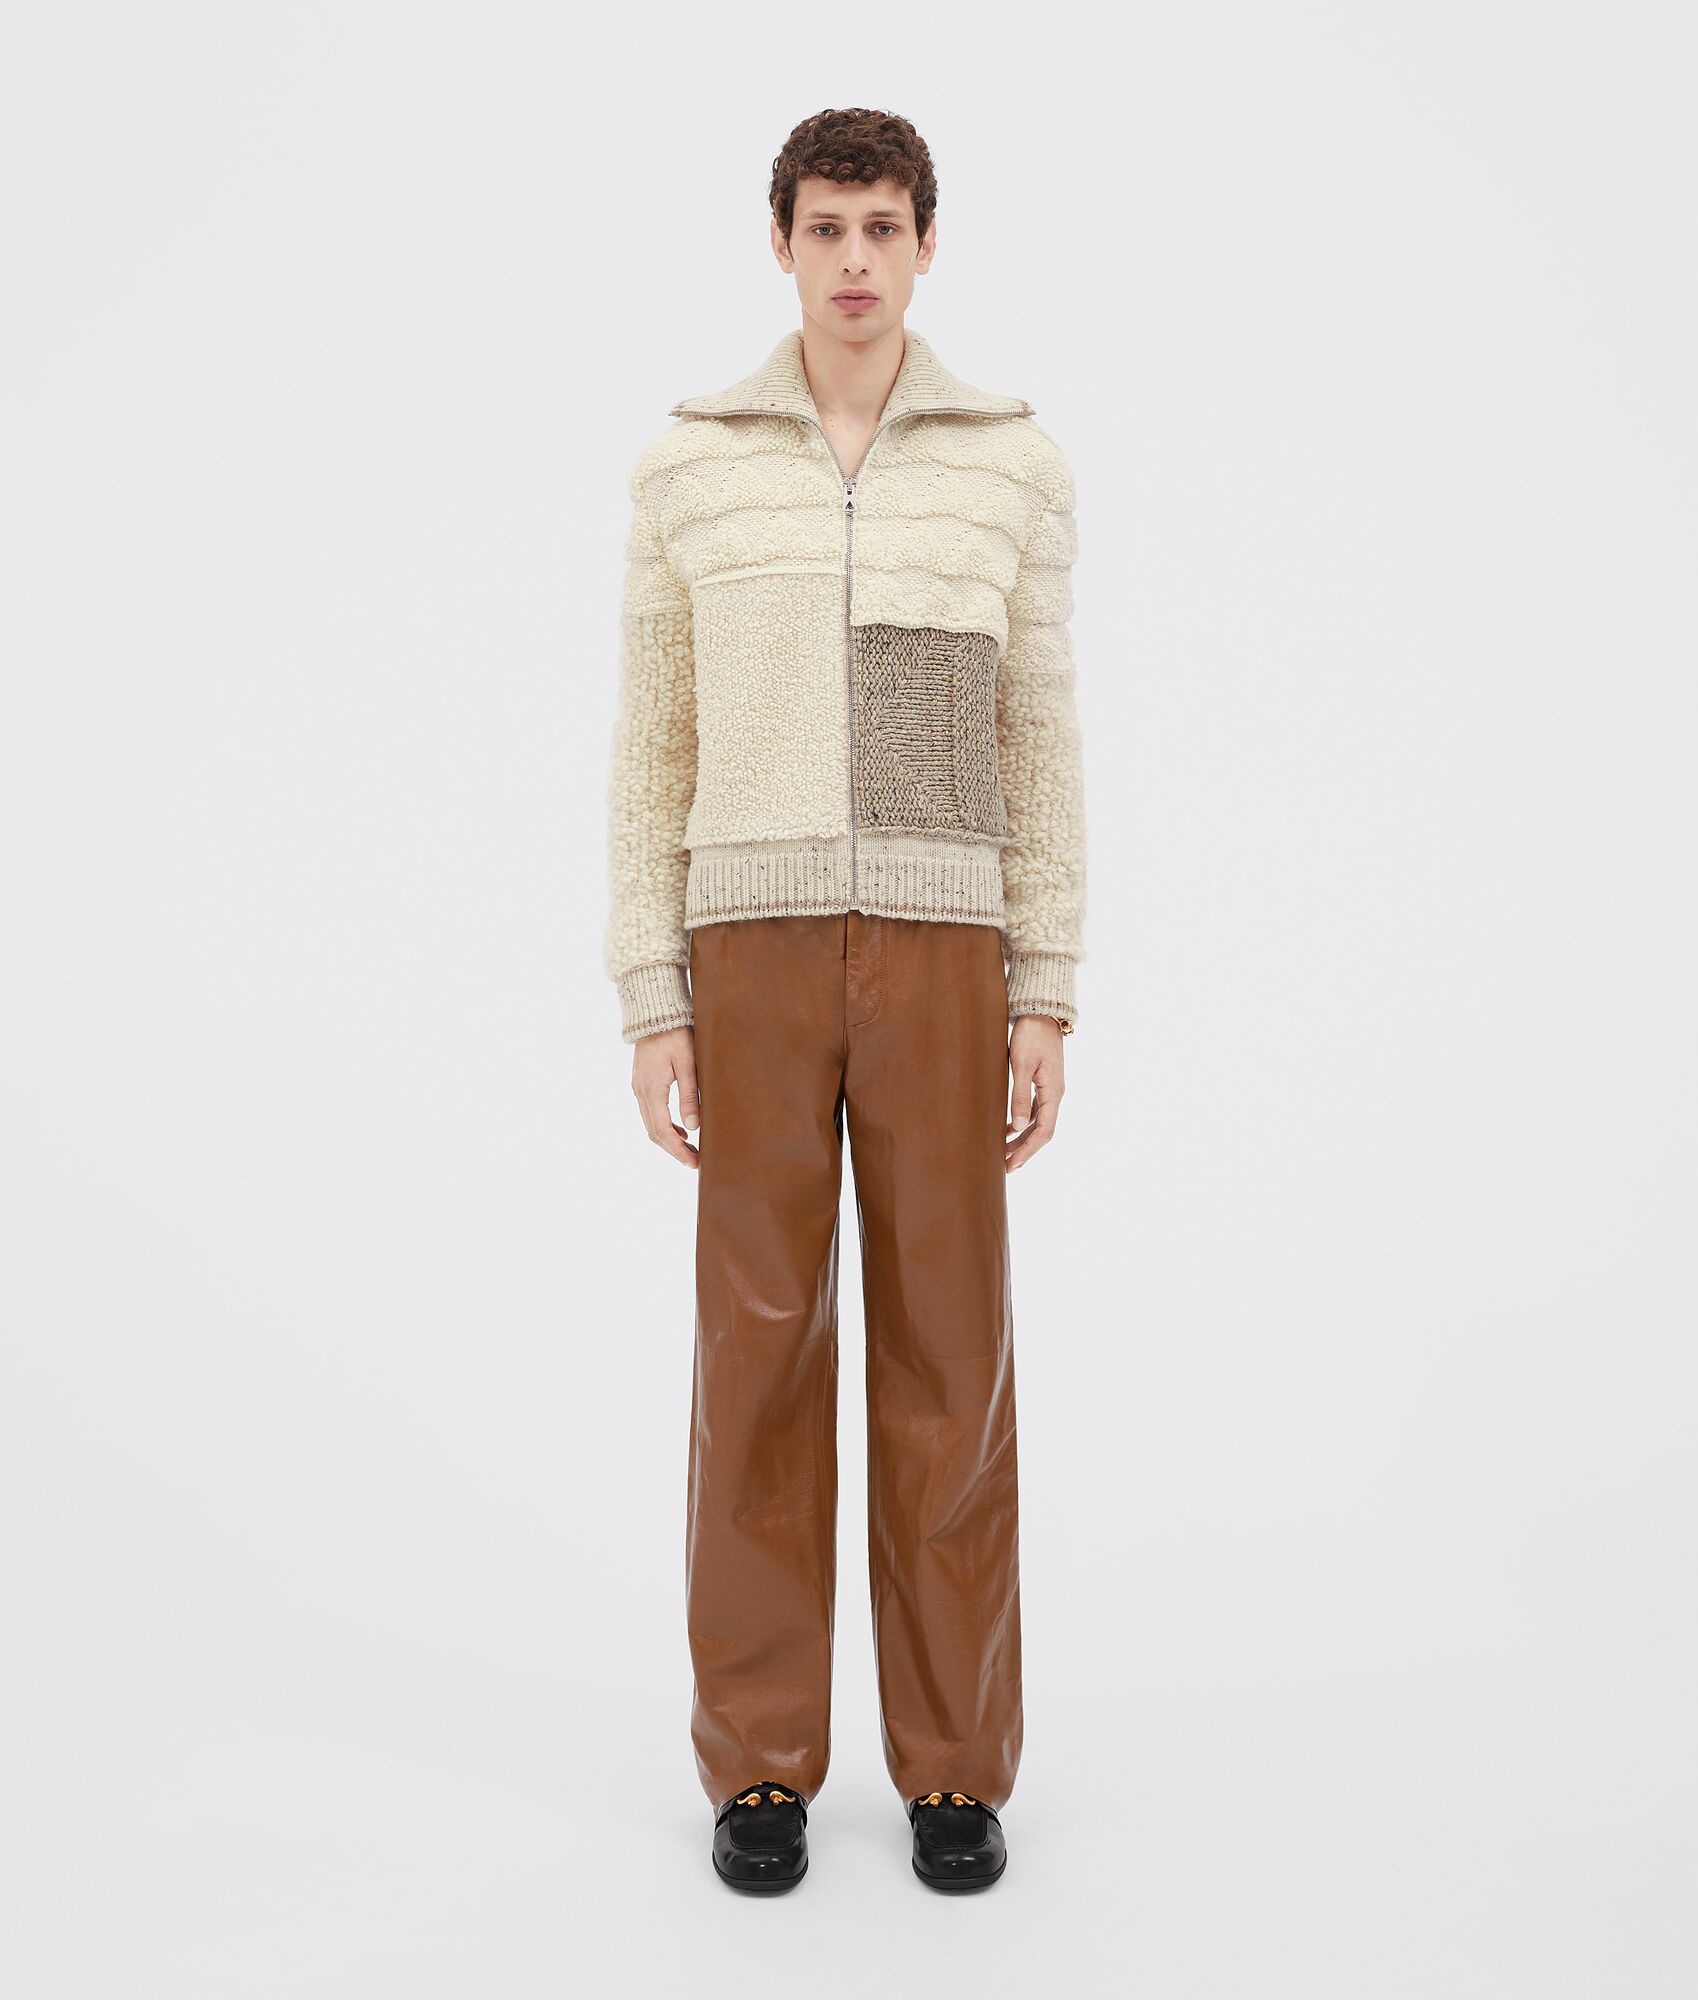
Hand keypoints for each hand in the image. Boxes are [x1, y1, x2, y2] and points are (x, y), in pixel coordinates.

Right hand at [631, 1025, 700, 1166]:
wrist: (655, 1012)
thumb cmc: (675, 1033)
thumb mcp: (688, 1063)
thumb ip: (690, 1096)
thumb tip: (694, 1127)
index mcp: (652, 1089)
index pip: (663, 1131)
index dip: (678, 1151)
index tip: (694, 1163)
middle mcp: (641, 1091)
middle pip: (654, 1132)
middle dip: (674, 1150)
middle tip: (696, 1161)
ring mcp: (638, 1087)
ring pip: (651, 1123)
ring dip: (669, 1139)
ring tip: (691, 1148)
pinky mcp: (641, 1082)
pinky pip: (650, 1112)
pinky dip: (664, 1125)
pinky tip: (680, 1128)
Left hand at [1005, 1015, 1065, 1171]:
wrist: (1041, 1012)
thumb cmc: (1031, 1035)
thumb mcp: (1021, 1065)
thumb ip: (1019, 1096)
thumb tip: (1019, 1127)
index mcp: (1053, 1092)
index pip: (1044, 1131)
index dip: (1027, 1151)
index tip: (1011, 1165)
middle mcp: (1055, 1094)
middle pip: (1042, 1131)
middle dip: (1024, 1150)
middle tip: (1004, 1167)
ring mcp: (1050, 1088)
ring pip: (1038, 1122)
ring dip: (1022, 1138)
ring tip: (1003, 1153)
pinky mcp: (1043, 1082)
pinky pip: (1035, 1110)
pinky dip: (1022, 1123)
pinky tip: (1008, 1128)